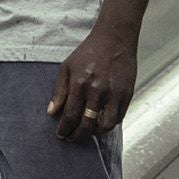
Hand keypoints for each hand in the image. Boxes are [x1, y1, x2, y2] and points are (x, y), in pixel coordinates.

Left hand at [48, 26, 138, 140]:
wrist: (114, 40)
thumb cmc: (89, 52)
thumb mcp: (67, 67)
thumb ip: (59, 91)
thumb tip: (52, 112)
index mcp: (80, 84)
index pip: (70, 115)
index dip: (64, 129)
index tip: (60, 134)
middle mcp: (98, 91)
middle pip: (87, 124)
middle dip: (77, 135)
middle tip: (71, 138)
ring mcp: (114, 94)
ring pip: (106, 125)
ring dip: (94, 133)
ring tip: (86, 132)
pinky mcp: (127, 95)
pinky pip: (119, 118)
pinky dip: (109, 125)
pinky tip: (100, 124)